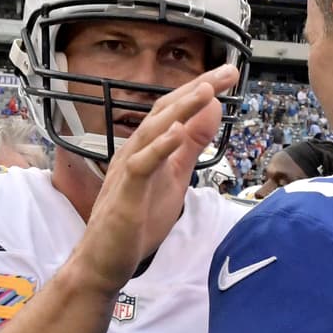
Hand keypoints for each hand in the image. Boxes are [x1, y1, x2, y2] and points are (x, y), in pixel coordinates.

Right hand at [74, 65, 236, 292]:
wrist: (104, 261)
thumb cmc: (136, 219)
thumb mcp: (174, 177)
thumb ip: (191, 146)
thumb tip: (211, 112)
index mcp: (148, 147)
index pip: (175, 109)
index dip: (202, 89)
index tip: (229, 74)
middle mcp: (135, 150)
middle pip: (166, 111)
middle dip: (197, 89)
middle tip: (227, 72)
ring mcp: (128, 171)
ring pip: (153, 131)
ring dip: (180, 110)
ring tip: (206, 91)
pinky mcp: (125, 194)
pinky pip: (141, 165)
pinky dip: (159, 148)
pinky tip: (176, 133)